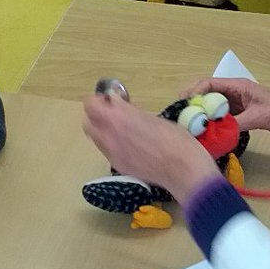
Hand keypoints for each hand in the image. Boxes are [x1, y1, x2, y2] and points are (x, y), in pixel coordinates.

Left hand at [82, 94, 219, 205]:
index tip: (114, 100)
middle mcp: (109, 132)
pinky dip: (110, 144)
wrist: (182, 168)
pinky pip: (105, 150)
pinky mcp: (116, 165)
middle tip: (112, 113)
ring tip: (117, 130)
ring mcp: (111, 151)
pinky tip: (126, 146)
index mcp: (120, 115)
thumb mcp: (152, 117)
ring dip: (100, 129)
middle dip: (96, 113)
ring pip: (93, 135)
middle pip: (87, 119)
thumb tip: (124, 112)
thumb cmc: (175, 138)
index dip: (103, 100)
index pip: (94, 102)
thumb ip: (132, 114)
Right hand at [181, 77, 269, 151]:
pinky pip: (223, 117)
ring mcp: (238, 103)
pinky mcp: (242, 114)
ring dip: (204, 115)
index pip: (209, 83)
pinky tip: (208, 133)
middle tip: (182, 118)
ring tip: (191, 127)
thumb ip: (238, 123)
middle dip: (195, 104)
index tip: (182, 103)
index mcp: (238, 86)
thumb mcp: (259, 117)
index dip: (193, 91)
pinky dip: (214, 123)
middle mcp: (235, 92)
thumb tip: (217, 133)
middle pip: (208, 94)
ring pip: (214, 107)